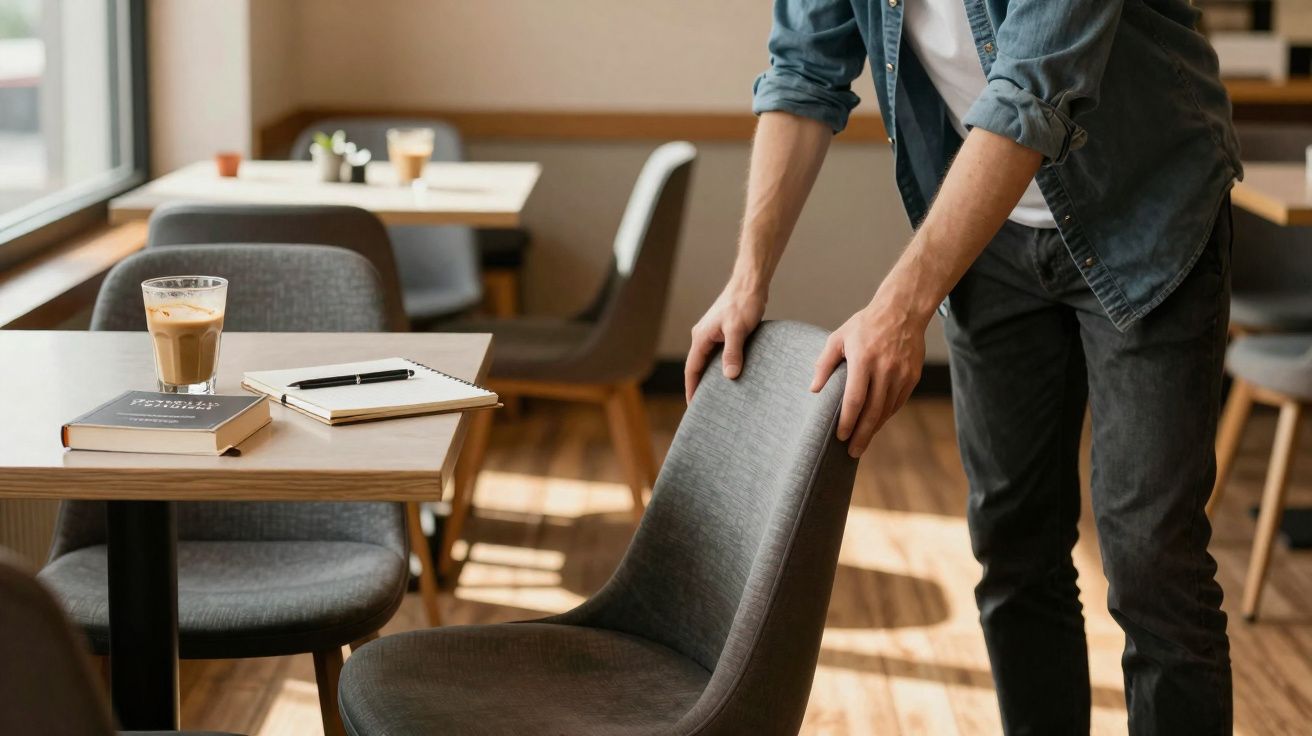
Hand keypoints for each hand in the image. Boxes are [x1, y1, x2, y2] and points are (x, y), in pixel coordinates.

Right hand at [685, 284, 766, 401]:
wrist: (750, 284)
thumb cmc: (743, 303)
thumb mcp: (738, 330)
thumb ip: (733, 353)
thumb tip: (729, 376)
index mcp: (701, 337)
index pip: (692, 369)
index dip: (692, 388)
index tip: (694, 407)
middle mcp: (703, 336)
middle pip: (697, 366)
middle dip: (700, 386)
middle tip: (705, 407)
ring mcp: (713, 333)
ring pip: (708, 360)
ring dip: (711, 376)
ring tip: (719, 395)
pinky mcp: (723, 331)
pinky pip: (718, 354)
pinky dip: (721, 366)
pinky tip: (731, 374)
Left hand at [811, 296, 926, 457]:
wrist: (902, 310)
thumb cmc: (865, 324)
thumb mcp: (838, 337)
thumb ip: (824, 363)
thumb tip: (813, 390)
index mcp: (864, 359)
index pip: (855, 399)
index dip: (848, 421)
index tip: (840, 437)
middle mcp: (885, 369)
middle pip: (873, 411)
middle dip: (862, 435)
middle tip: (852, 453)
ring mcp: (902, 373)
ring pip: (887, 409)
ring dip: (874, 428)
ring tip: (862, 442)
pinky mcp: (912, 376)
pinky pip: (898, 402)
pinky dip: (886, 415)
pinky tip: (876, 423)